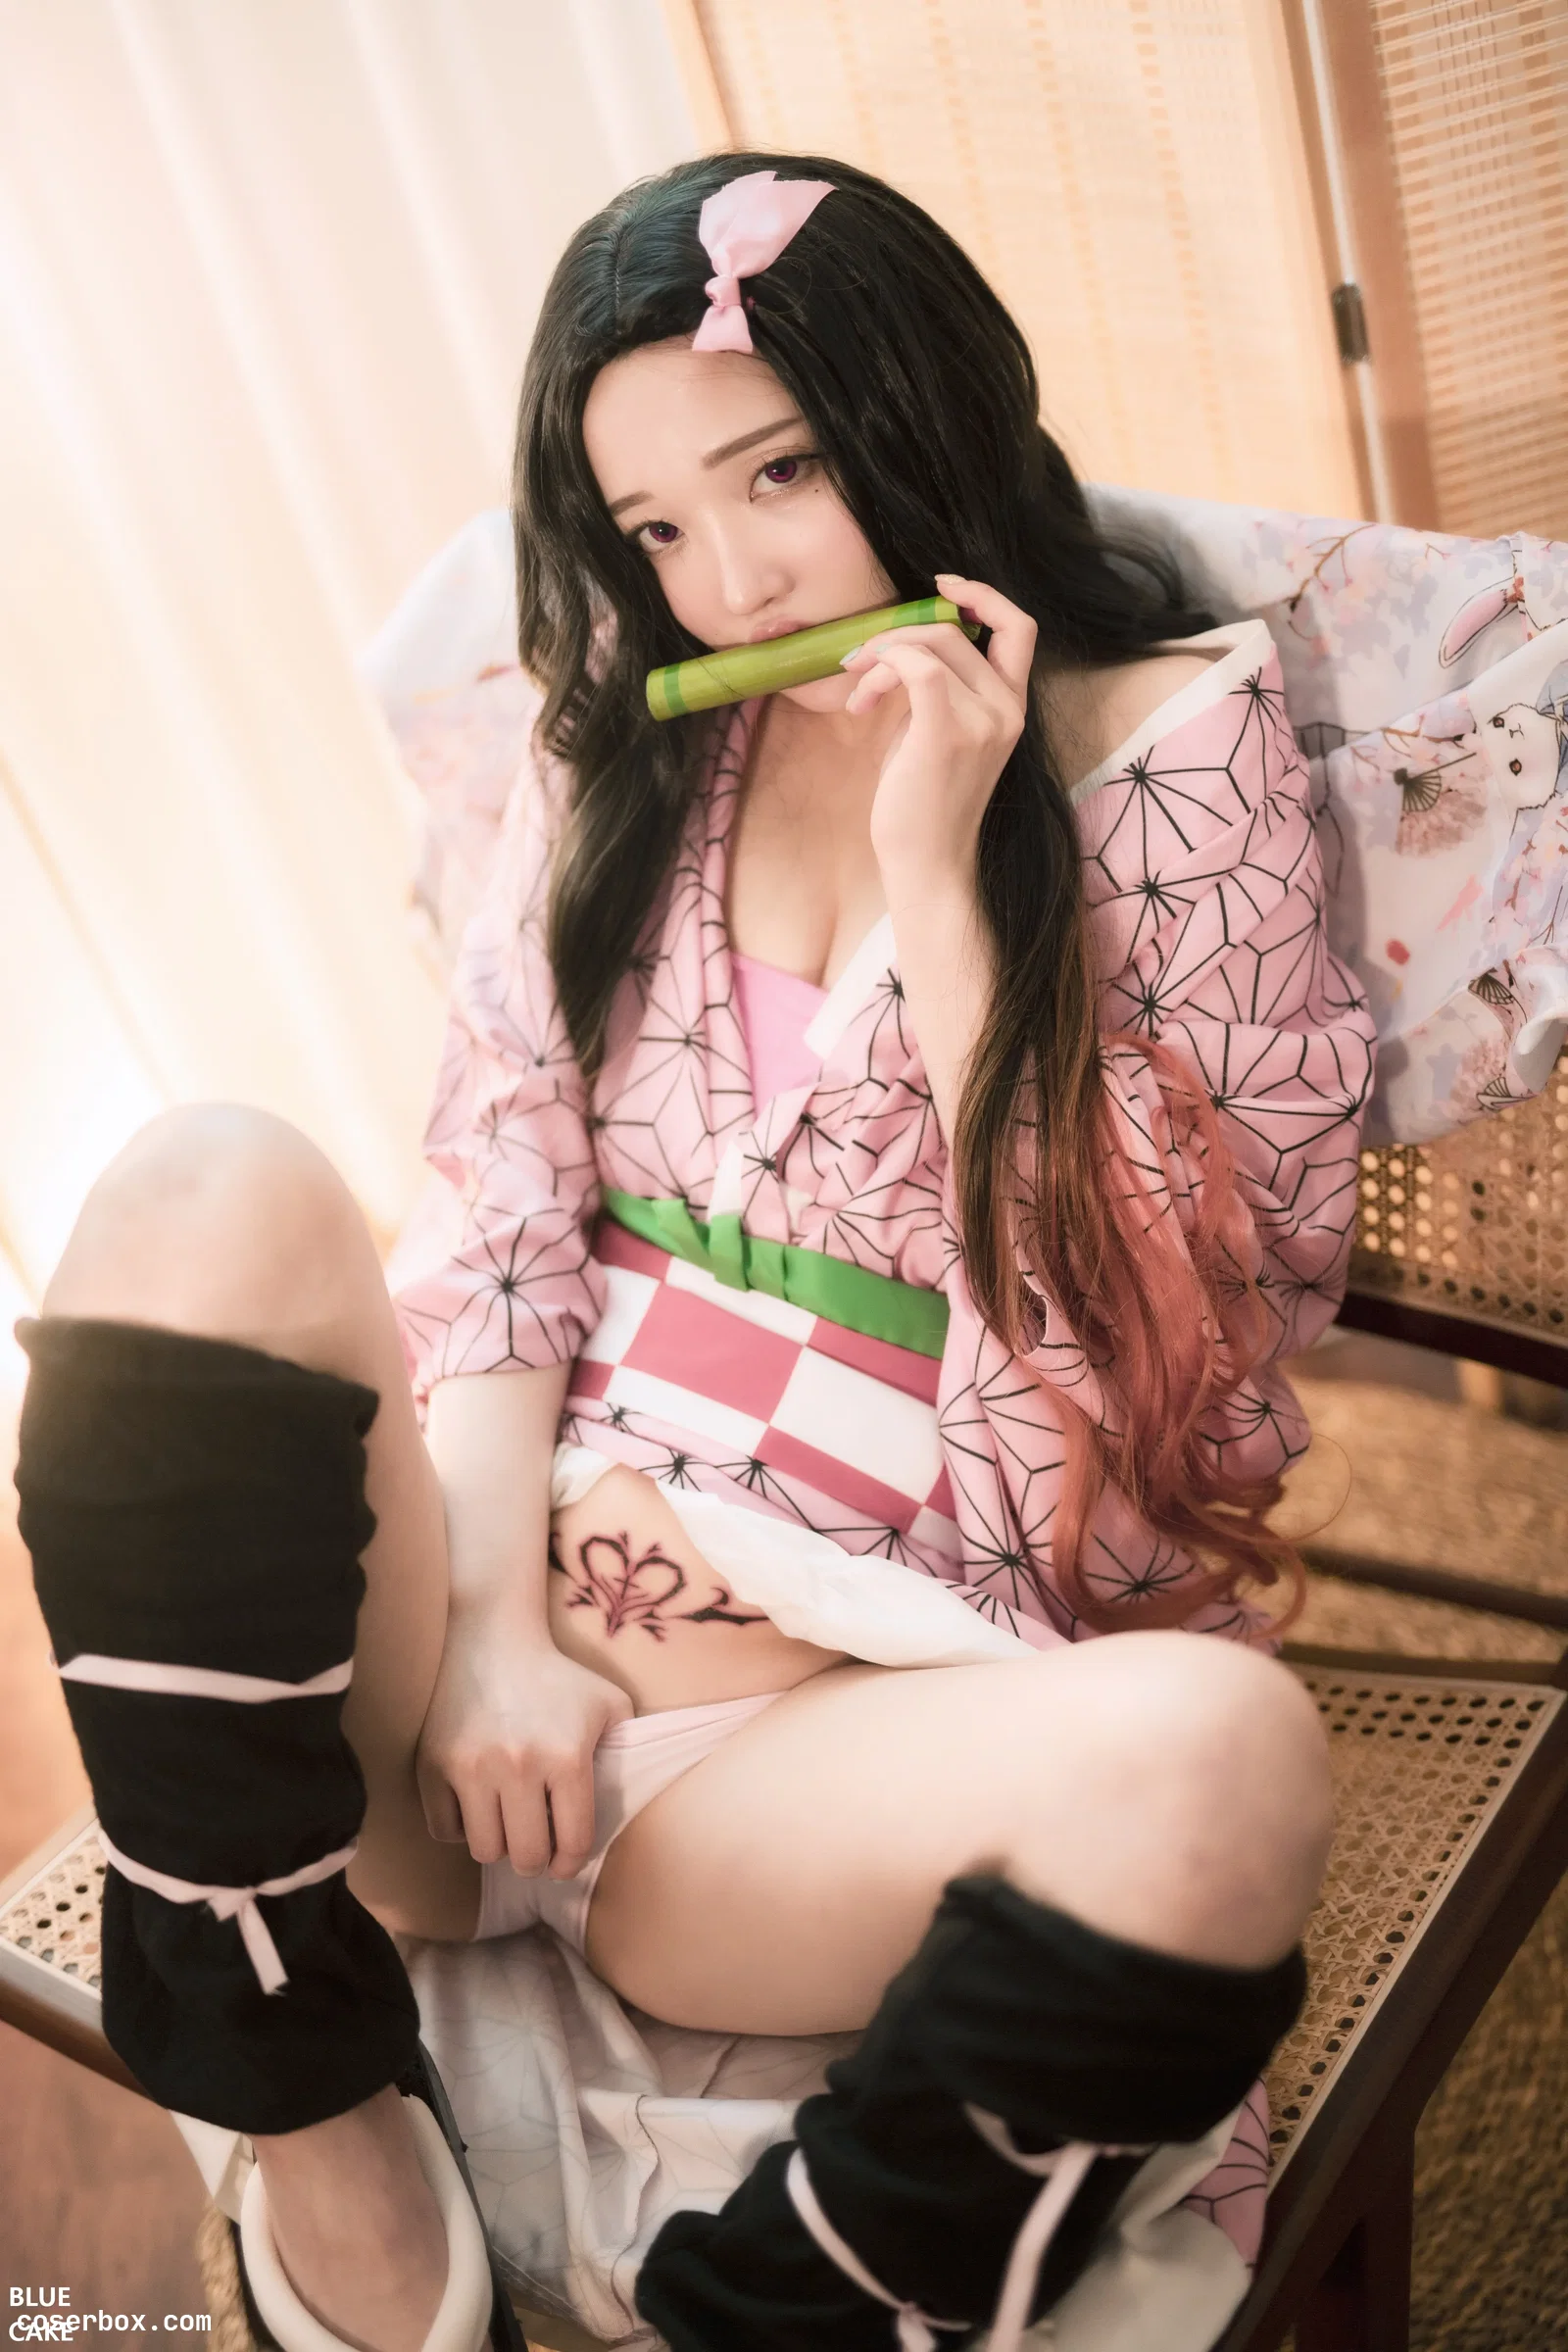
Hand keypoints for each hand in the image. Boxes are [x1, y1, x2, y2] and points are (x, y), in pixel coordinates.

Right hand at [416, 1614, 632, 1877]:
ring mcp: (470, 1767)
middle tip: (535, 1847)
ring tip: (507, 1823)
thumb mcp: (610, 1705)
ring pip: (484, 1850)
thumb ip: (628, 1752)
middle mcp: (518, 1766)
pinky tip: (475, 1804)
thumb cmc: (558, 1678)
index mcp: (567, 1757)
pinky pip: (444, 1830)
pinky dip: (460, 1827)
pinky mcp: (432, 1765)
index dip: (571, 1862)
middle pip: (525, 1857)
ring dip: (498, 1844)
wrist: (492, 1640)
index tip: (564, 1861)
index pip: (573, 1842)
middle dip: (535, 1860)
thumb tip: (628, 1805)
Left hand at [841, 573, 1036, 889]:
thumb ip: (936, 690)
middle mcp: (1008, 710)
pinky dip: (885, 666)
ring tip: (858, 695)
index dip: (983, 595)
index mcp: (1012, 707)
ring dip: (881, 657)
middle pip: (955, 631)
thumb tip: (899, 649)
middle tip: (859, 663)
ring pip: (930, 644)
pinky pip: (917, 666)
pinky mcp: (949, 733)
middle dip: (898, 636)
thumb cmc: (922, 807)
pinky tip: (863, 699)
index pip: (1020, 628)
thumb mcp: (936, 735)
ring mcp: (984, 721)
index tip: (942, 586)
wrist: (926, 865)